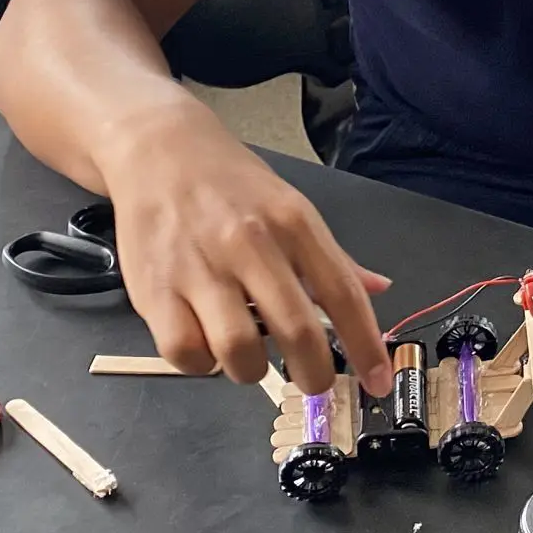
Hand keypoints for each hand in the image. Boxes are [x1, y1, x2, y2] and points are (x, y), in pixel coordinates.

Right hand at [97, 99, 393, 395]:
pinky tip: (205, 343)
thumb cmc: (231, 184)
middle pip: (296, 331)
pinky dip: (201, 362)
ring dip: (250, 368)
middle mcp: (250, 244)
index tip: (378, 381)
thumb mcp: (291, 205)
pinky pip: (185, 353)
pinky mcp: (153, 290)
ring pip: (238, 351)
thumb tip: (379, 290)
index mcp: (293, 222)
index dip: (365, 345)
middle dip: (314, 374)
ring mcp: (199, 268)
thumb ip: (331, 257)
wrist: (158, 150)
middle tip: (314, 382)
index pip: (342, 293)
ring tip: (247, 354)